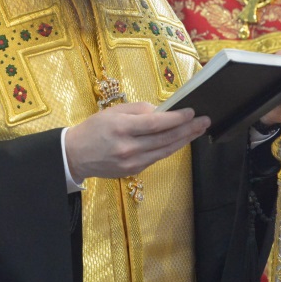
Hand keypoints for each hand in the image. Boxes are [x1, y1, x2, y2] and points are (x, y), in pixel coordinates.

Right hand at [64, 102, 209, 182]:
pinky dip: (170, 148)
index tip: (191, 111)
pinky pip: (157, 158)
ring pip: (165, 150)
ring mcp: (132, 162)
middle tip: (204, 121)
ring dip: (184, 140)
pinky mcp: (134, 171)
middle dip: (188, 129)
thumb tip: (161, 112)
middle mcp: (128, 147)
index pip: (155, 123)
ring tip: (198, 131)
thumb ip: (138, 110)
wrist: (75, 155)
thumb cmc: (94, 129)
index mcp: (121, 127)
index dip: (176, 118)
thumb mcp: (113, 112)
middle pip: (165, 138)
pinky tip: (180, 141)